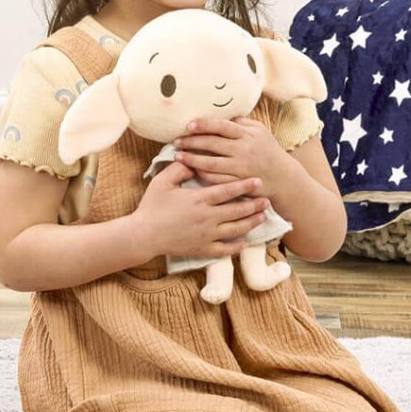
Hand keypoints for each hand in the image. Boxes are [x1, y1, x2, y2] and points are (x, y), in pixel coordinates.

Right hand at [131, 160, 270, 261]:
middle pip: (237, 210)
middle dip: (254, 204)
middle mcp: (207, 217)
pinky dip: (237, 246)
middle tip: (267, 199)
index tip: (257, 180)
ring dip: (251, 223)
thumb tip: (193, 161)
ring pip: (236, 230)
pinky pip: (225, 250)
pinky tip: (245, 242)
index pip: (228, 190)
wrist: (143, 235)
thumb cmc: (151, 206)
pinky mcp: (202, 249)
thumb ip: (180, 169)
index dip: (244, 185)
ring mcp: (206, 235)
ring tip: (261, 217)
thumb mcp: (162, 182)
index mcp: (199, 199)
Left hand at [173, 117, 297, 199]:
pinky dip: (202, 175)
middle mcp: (244, 150)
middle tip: (176, 141)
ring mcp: (241, 168)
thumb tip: (221, 114)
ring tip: (178, 157)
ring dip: (192, 160)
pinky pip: (216, 179)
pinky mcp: (239, 183)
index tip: (189, 126)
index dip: (204, 125)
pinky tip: (192, 171)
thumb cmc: (268, 150)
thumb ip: (241, 123)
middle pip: (212, 144)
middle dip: (191, 142)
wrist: (284, 177)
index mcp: (248, 134)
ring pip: (211, 164)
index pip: (222, 127)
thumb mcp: (259, 131)